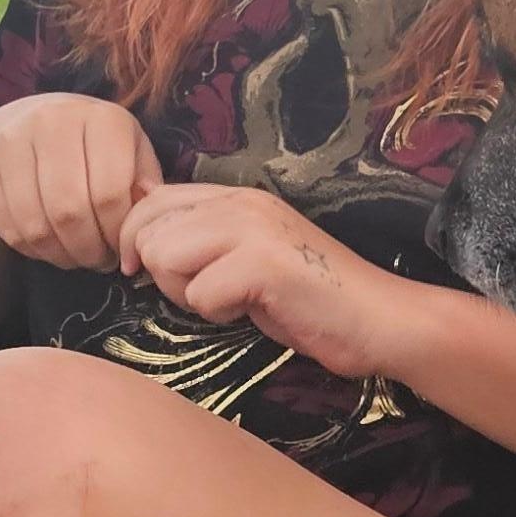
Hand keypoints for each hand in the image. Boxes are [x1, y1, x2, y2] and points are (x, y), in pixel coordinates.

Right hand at [0, 95, 161, 270]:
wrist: (31, 119)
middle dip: (89, 250)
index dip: (116, 233)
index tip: (121, 246)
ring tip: (77, 257)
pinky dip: (34, 250)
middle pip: (70, 212)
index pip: (109, 193)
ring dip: (61, 255)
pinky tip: (51, 246)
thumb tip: (142, 223)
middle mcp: (52, 122)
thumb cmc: (95, 144)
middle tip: (99, 260)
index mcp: (100, 119)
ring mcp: (12, 142)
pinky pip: (9, 228)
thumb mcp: (132, 152)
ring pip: (37, 225)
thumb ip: (145, 185)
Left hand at [115, 182, 411, 383]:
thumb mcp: (245, 260)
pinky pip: (200, 294)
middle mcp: (240, 202)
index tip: (145, 274)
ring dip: (189, 294)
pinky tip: (253, 310)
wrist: (378, 319)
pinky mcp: (264, 263)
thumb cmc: (310, 300)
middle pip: (150, 232)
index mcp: (234, 197)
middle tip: (206, 293)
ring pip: (166, 259)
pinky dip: (220, 314)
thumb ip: (201, 242)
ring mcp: (253, 228)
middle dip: (165, 274)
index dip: (137, 240)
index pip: (152, 199)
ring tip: (231, 301)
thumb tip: (140, 243)